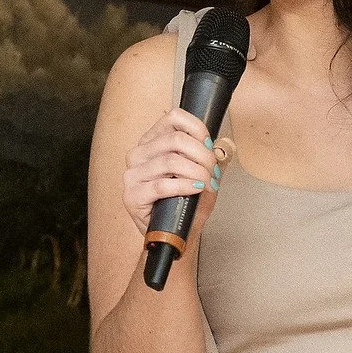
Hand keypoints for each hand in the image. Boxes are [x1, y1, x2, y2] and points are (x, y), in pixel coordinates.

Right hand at [122, 108, 221, 240]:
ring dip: (197, 172)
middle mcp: (138, 154)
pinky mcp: (132, 196)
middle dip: (203, 155)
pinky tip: (196, 188)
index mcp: (152, 141)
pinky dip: (185, 186)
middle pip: (176, 139)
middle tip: (213, 170)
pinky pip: (162, 185)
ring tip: (208, 182)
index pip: (173, 117)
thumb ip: (209, 155)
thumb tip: (219, 145)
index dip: (198, 129)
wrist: (176, 235)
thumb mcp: (202, 173)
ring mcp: (132, 175)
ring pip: (171, 161)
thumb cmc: (186, 203)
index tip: (210, 145)